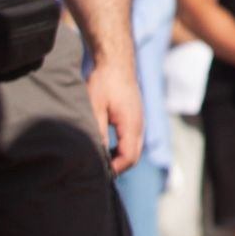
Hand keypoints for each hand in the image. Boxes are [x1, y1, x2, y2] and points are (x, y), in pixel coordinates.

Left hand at [84, 55, 143, 175]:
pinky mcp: (135, 118)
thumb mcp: (95, 108)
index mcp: (131, 125)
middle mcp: (139, 125)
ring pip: (134, 149)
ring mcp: (139, 121)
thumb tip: (95, 155)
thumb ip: (97, 132)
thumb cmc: (104, 82)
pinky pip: (132, 141)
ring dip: (120, 159)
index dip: (114, 169)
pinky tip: (106, 149)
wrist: (116, 62)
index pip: (128, 157)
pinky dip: (122, 149)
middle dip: (118, 167)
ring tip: (100, 163)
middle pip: (133, 157)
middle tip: (97, 172)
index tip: (97, 173)